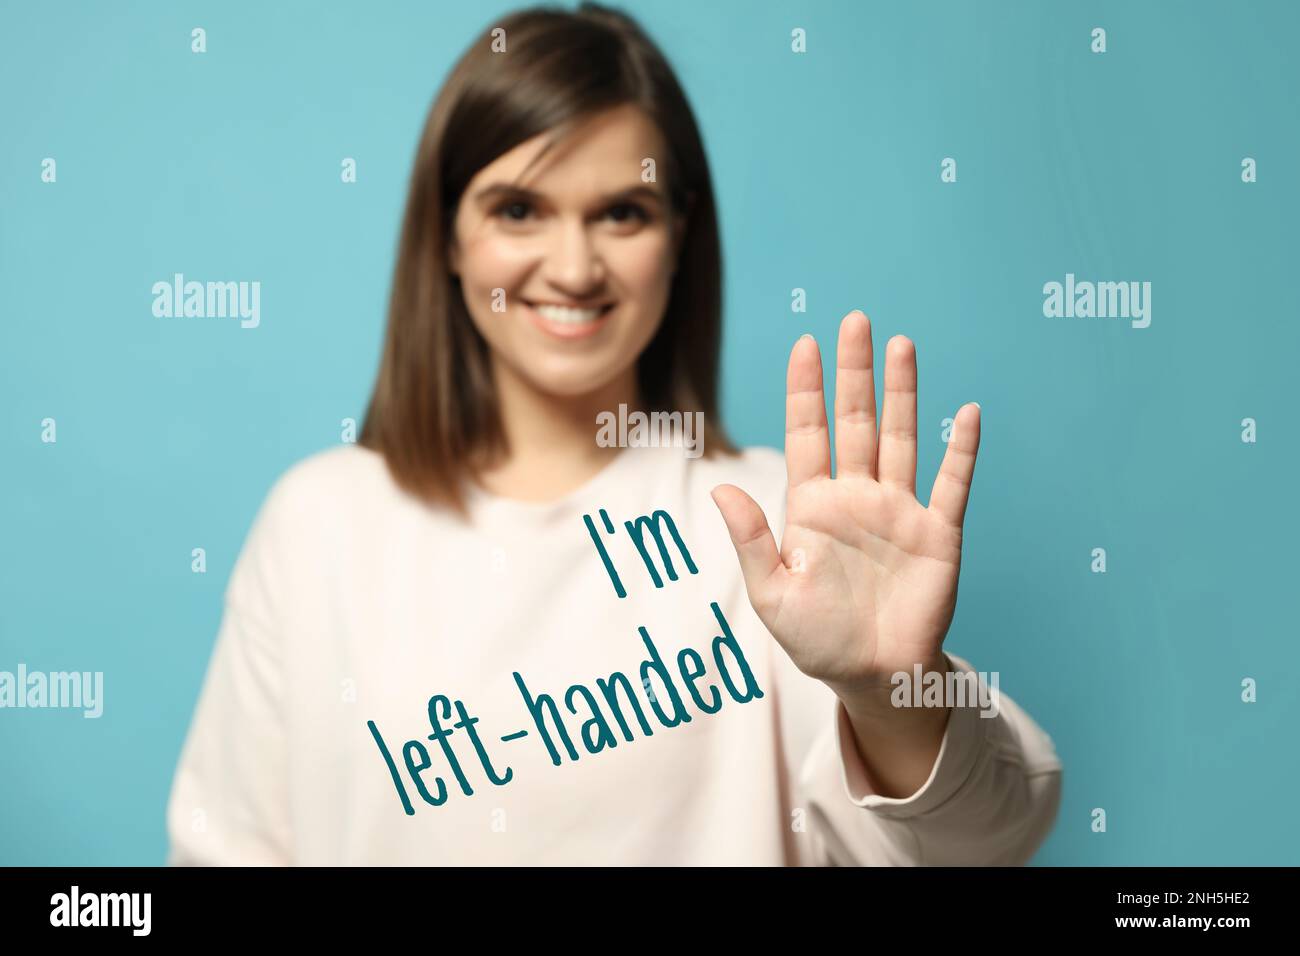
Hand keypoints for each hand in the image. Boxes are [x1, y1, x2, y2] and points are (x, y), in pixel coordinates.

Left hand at [711, 310, 980, 701]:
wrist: (873, 678)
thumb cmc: (818, 639)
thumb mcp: (773, 594)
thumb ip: (753, 540)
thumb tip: (723, 489)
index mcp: (813, 506)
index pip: (808, 433)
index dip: (806, 390)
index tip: (805, 344)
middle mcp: (857, 497)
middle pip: (856, 421)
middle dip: (854, 372)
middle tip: (854, 321)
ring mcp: (899, 511)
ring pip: (901, 438)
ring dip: (903, 393)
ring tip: (901, 345)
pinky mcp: (937, 534)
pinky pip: (952, 485)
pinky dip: (962, 450)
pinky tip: (967, 412)